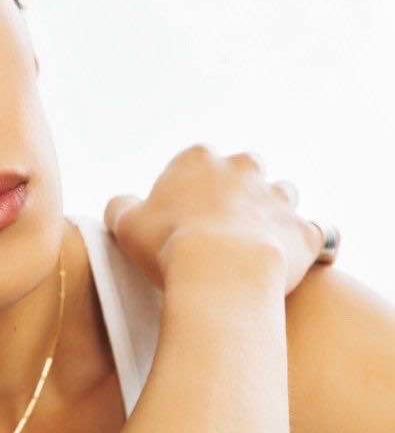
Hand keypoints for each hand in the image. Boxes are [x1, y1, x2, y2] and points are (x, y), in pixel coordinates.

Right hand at [103, 144, 323, 294]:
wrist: (221, 272)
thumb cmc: (168, 245)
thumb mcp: (125, 224)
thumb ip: (120, 207)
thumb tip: (121, 205)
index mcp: (198, 160)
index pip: (196, 163)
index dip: (188, 189)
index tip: (180, 217)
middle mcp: (243, 168)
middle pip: (245, 169)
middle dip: (237, 191)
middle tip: (218, 226)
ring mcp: (278, 197)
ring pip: (282, 195)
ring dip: (270, 214)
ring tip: (253, 245)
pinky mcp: (305, 231)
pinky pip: (311, 233)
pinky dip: (299, 245)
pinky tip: (286, 262)